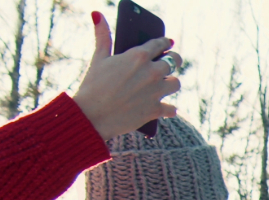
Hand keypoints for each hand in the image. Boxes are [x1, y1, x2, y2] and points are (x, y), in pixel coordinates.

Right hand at [73, 12, 180, 140]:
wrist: (93, 115)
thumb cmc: (93, 85)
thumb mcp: (98, 58)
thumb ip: (103, 36)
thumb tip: (98, 15)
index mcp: (138, 56)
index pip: (159, 44)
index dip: (165, 42)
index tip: (168, 42)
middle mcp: (152, 72)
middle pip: (174, 61)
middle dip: (174, 60)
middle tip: (172, 62)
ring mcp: (156, 92)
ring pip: (176, 84)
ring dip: (171, 84)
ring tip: (166, 84)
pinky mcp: (156, 110)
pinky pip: (172, 109)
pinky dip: (169, 109)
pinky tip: (167, 109)